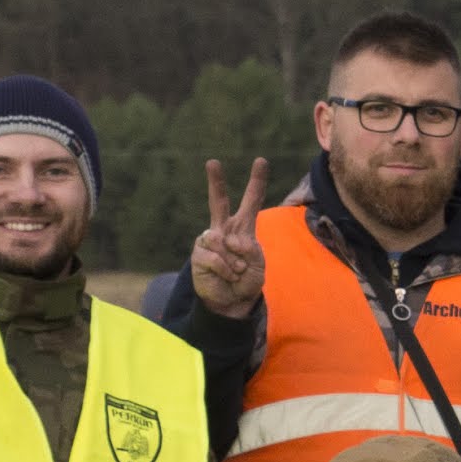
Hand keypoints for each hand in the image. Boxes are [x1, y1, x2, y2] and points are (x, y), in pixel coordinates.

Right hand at [183, 159, 274, 316]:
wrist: (232, 300)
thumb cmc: (246, 279)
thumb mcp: (257, 264)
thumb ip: (249, 250)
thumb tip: (230, 240)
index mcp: (243, 227)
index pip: (251, 201)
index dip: (256, 182)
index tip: (261, 161)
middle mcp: (224, 229)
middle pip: (219, 202)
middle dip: (216, 182)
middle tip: (213, 162)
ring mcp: (209, 241)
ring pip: (221, 241)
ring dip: (235, 261)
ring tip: (236, 271)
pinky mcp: (199, 254)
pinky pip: (215, 258)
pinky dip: (226, 270)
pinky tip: (227, 275)